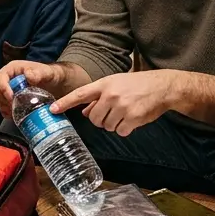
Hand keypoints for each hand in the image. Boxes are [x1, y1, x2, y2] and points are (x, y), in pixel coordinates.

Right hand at [0, 60, 64, 118]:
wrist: (55, 83)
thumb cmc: (50, 75)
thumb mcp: (46, 73)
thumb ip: (38, 73)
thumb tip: (28, 76)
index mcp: (13, 68)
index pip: (1, 77)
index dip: (3, 87)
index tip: (11, 97)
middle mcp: (9, 78)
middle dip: (4, 100)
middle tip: (14, 107)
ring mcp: (10, 88)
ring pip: (0, 99)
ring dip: (5, 107)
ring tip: (15, 113)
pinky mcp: (12, 98)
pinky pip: (5, 105)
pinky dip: (7, 112)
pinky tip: (14, 116)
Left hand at [52, 71, 172, 136]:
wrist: (162, 86)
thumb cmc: (137, 84)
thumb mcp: (115, 84)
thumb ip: (98, 97)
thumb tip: (83, 111)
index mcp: (104, 84)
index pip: (80, 94)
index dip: (65, 102)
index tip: (52, 110)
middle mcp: (111, 95)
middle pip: (94, 118)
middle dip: (100, 120)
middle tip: (112, 113)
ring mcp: (122, 106)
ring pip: (107, 126)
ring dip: (114, 124)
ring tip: (125, 113)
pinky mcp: (133, 118)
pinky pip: (120, 131)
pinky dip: (125, 129)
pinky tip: (132, 119)